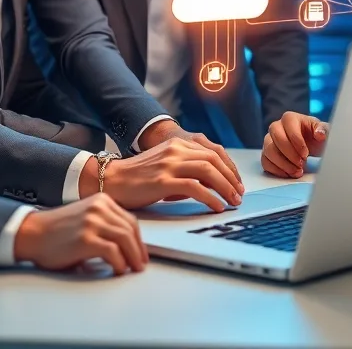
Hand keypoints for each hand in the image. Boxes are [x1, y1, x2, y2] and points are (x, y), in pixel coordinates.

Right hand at [12, 193, 146, 275]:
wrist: (32, 234)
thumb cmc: (55, 231)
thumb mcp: (85, 218)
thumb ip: (104, 224)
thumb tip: (126, 245)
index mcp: (101, 201)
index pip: (130, 220)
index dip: (138, 239)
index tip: (141, 252)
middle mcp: (99, 208)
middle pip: (130, 229)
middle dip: (139, 250)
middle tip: (140, 264)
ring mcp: (93, 222)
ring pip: (125, 239)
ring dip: (133, 258)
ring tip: (132, 269)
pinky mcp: (86, 239)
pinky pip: (113, 252)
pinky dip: (120, 263)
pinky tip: (118, 269)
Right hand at [86, 137, 244, 212]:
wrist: (112, 180)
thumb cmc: (138, 178)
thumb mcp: (165, 165)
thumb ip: (186, 168)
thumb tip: (211, 184)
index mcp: (177, 144)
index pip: (213, 152)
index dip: (229, 168)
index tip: (237, 183)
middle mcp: (175, 150)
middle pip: (214, 160)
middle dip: (231, 178)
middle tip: (239, 194)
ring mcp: (169, 164)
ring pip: (208, 171)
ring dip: (225, 188)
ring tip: (232, 201)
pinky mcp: (163, 181)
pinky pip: (195, 188)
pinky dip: (210, 198)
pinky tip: (216, 206)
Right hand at [261, 112, 327, 178]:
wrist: (310, 145)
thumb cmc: (315, 136)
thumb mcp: (323, 131)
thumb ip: (324, 130)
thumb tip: (320, 134)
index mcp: (290, 118)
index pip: (289, 127)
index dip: (297, 142)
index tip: (306, 154)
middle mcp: (276, 127)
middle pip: (277, 139)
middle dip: (290, 154)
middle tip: (301, 164)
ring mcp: (269, 140)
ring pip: (269, 151)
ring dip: (283, 164)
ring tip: (296, 171)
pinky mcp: (266, 153)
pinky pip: (265, 162)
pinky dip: (276, 170)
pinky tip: (288, 173)